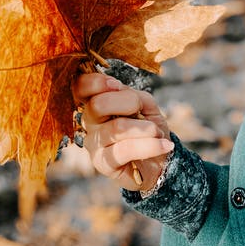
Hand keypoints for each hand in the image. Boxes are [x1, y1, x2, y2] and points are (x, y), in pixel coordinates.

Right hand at [72, 72, 173, 191]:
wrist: (160, 163)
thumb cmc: (149, 130)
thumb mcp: (146, 106)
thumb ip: (132, 94)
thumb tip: (119, 89)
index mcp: (95, 104)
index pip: (80, 88)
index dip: (95, 82)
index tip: (116, 85)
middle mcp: (89, 123)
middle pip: (97, 105)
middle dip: (128, 102)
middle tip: (142, 110)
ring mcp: (94, 144)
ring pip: (116, 128)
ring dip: (146, 128)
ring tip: (158, 133)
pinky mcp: (103, 164)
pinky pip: (126, 150)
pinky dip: (150, 146)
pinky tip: (164, 146)